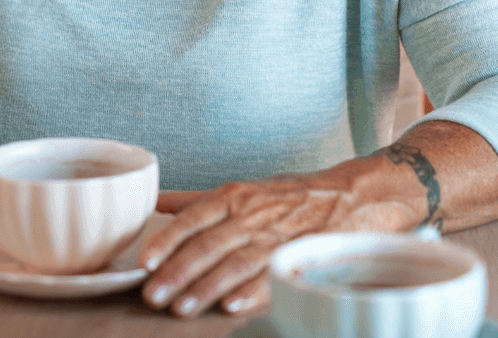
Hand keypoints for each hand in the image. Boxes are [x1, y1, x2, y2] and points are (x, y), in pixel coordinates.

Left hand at [139, 167, 404, 317]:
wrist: (354, 196)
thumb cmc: (288, 196)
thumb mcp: (241, 189)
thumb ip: (196, 200)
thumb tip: (154, 203)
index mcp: (232, 197)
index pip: (192, 218)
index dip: (167, 240)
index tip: (144, 261)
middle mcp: (251, 215)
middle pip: (208, 244)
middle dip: (178, 271)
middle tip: (153, 294)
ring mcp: (277, 237)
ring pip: (236, 263)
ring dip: (208, 288)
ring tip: (182, 308)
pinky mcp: (302, 258)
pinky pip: (274, 277)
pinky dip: (254, 293)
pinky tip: (233, 307)